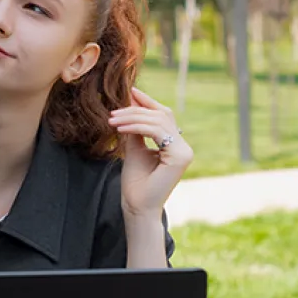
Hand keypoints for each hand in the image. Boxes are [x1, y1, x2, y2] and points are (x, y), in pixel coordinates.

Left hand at [108, 87, 193, 217]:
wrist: (137, 206)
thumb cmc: (136, 182)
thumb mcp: (134, 148)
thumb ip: (135, 128)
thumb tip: (131, 102)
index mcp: (176, 145)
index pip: (164, 116)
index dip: (148, 102)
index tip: (130, 91)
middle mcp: (184, 147)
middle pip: (161, 115)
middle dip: (136, 110)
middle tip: (114, 112)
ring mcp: (184, 152)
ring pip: (158, 121)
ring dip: (132, 117)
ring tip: (113, 121)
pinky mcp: (180, 156)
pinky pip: (156, 131)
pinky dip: (136, 126)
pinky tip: (120, 128)